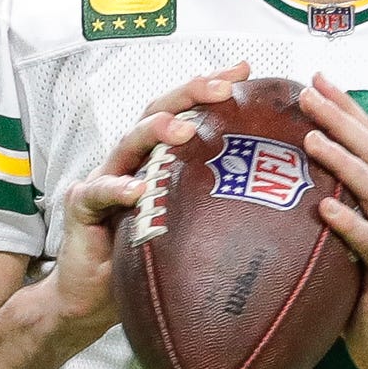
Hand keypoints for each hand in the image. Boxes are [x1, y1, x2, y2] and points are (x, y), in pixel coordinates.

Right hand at [30, 63, 252, 349]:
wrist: (94, 297)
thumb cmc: (149, 258)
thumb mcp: (195, 227)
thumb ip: (224, 206)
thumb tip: (285, 196)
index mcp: (160, 158)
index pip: (186, 112)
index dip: (211, 88)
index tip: (243, 71)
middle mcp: (132, 160)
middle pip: (158, 112)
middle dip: (190, 93)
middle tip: (222, 87)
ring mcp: (104, 178)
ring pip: (129, 142)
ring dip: (156, 131)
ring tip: (182, 130)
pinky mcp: (82, 206)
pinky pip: (98, 192)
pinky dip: (118, 189)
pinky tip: (137, 190)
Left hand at [300, 73, 367, 368]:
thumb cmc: (361, 294)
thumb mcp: (342, 242)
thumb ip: (326, 209)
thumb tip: (277, 181)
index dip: (346, 108)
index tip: (316, 81)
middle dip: (341, 119)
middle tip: (309, 95)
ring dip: (343, 161)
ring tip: (312, 141)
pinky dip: (350, 223)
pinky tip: (326, 209)